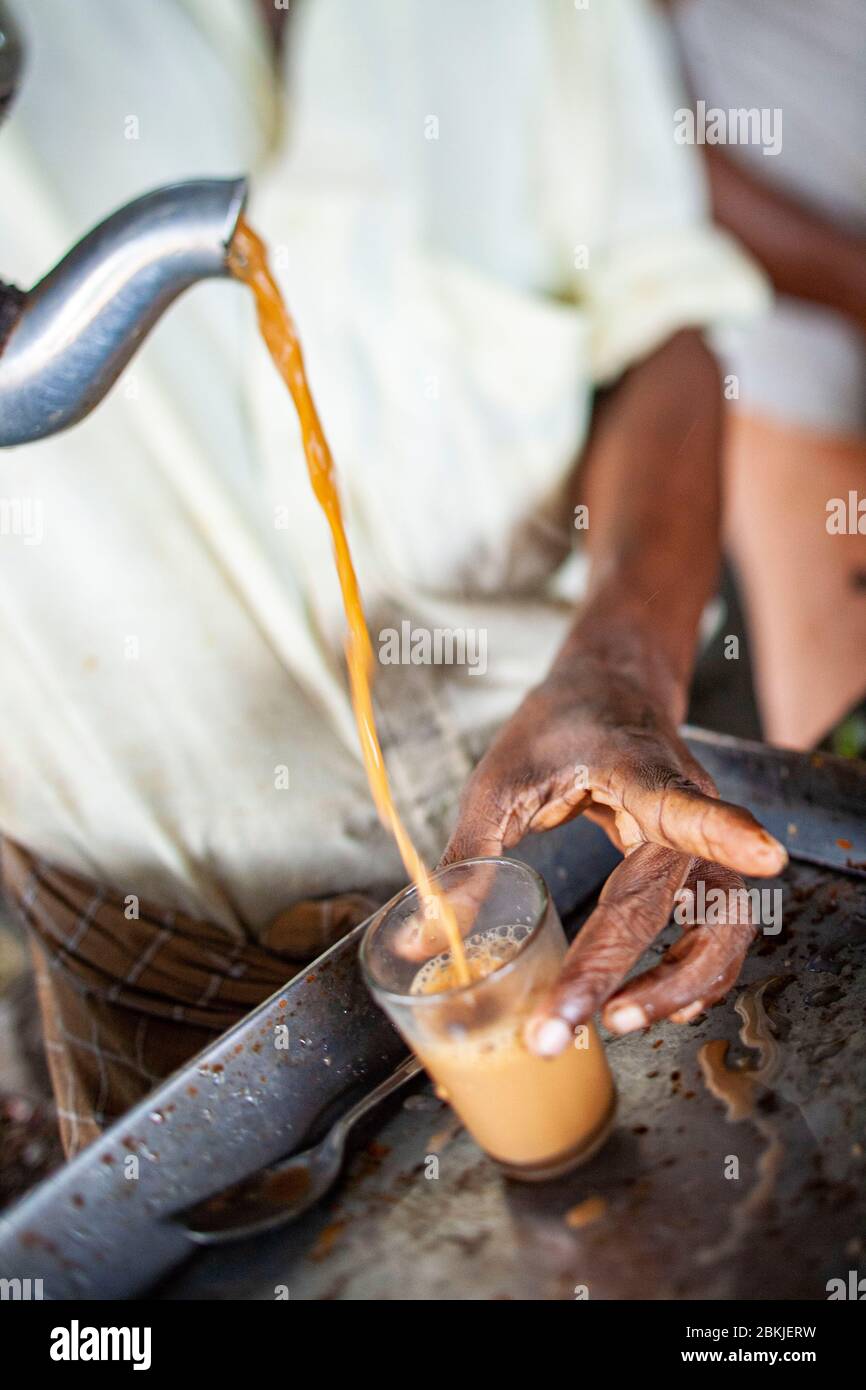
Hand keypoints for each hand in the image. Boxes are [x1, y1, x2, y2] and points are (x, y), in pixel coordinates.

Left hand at [441, 657, 786, 1052]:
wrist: (608, 692)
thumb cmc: (555, 732)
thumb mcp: (497, 782)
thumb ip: (468, 859)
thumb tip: (421, 940)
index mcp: (639, 770)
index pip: (684, 804)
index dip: (724, 831)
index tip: (764, 856)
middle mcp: (688, 807)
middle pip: (678, 900)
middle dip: (623, 971)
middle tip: (563, 1024)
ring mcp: (703, 841)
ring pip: (722, 927)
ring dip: (676, 984)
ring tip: (614, 1021)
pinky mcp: (701, 868)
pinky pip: (716, 933)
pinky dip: (690, 976)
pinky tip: (647, 1004)